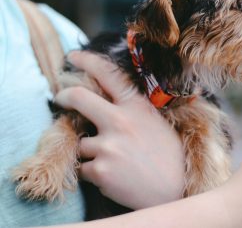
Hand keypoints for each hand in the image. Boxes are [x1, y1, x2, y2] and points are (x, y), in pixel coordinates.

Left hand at [55, 51, 184, 209]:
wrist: (177, 189)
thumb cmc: (170, 155)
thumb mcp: (156, 122)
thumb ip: (132, 111)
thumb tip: (108, 103)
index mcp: (136, 106)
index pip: (108, 74)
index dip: (87, 61)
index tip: (72, 57)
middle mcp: (120, 121)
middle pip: (79, 97)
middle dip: (64, 96)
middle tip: (60, 98)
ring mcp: (108, 145)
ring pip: (81, 143)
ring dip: (91, 152)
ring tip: (115, 162)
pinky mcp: (100, 170)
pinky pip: (84, 168)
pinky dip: (94, 173)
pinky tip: (115, 176)